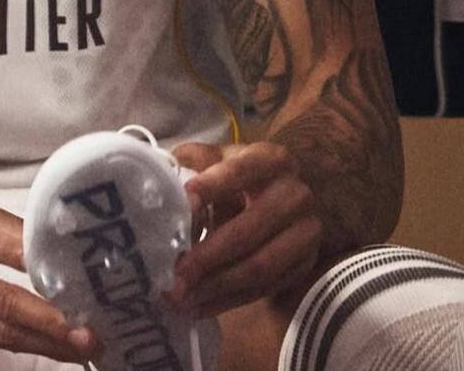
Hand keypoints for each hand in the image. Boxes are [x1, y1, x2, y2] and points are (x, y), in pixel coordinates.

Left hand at [167, 142, 322, 317]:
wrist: (288, 196)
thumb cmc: (241, 174)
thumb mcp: (220, 158)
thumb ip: (192, 162)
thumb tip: (158, 178)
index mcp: (270, 160)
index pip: (240, 172)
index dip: (212, 186)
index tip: (185, 202)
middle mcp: (294, 196)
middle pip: (250, 229)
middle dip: (210, 255)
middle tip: (177, 272)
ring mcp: (305, 234)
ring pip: (260, 266)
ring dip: (218, 285)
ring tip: (184, 296)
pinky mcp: (303, 266)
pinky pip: (265, 289)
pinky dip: (230, 301)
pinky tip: (200, 306)